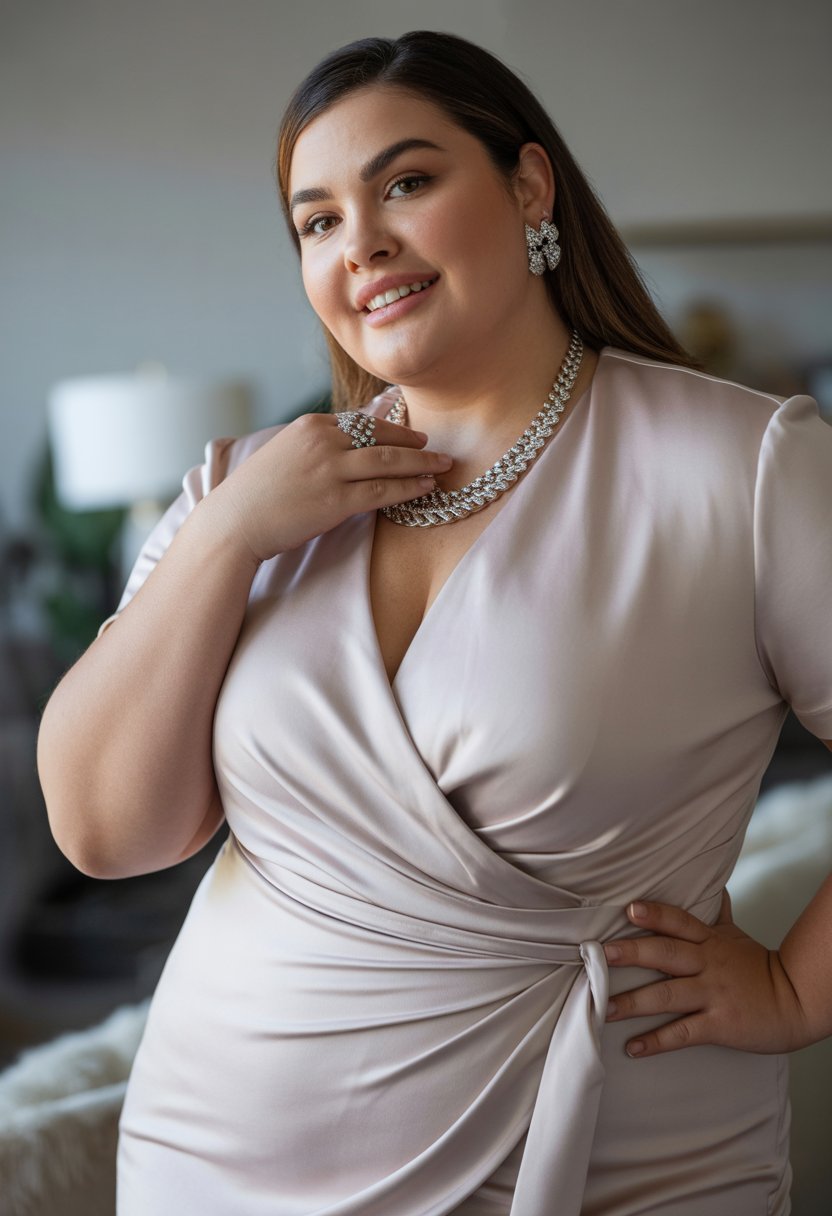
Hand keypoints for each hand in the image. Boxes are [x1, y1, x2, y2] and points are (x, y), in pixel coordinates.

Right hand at [209, 413, 452, 561]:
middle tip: (438, 449)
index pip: (363, 423)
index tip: (413, 438)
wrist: (234, 523)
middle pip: (382, 438)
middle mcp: (323, 442)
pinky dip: (410, 488)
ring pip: (390, 462)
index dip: (393, 430)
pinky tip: (426, 488)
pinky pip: (384, 492)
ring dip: (422, 464)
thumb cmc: (258, 494)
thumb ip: (319, 445)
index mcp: (311, 426)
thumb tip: (352, 444)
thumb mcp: (286, 453)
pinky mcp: (336, 501)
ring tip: (443, 466)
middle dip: (415, 444)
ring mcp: (330, 470)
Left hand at [603, 892, 811, 1057]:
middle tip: (601, 954)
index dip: (656, 914)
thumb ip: (719, 914)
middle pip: (666, 954)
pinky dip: (656, 1041)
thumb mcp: (736, 936)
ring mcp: (712, 995)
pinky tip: (633, 1047)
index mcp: (710, 941)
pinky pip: (683, 1033)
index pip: (679, 921)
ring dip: (634, 1003)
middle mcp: (708, 964)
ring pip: (668, 996)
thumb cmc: (759, 968)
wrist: (795, 1002)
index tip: (630, 909)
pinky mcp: (719, 1025)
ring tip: (604, 1009)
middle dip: (632, 953)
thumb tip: (715, 887)